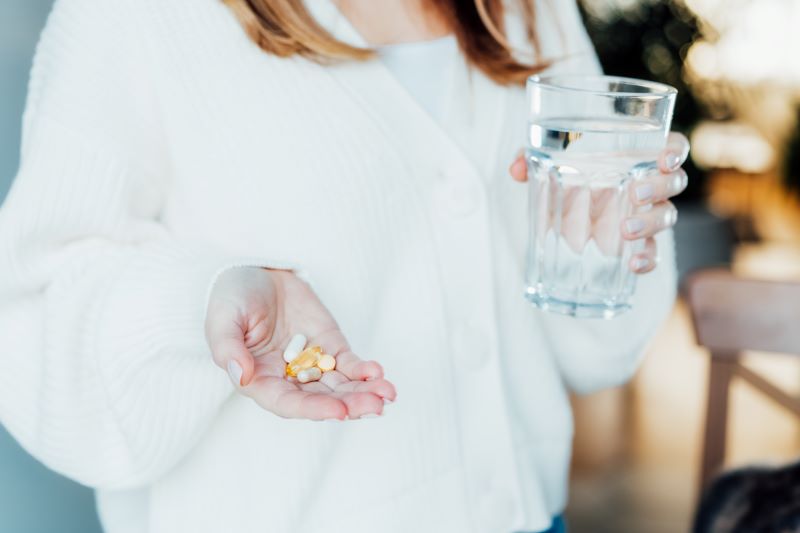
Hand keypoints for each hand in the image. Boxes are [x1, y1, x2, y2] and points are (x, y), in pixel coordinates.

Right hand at [205, 267, 395, 419]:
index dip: (314, 410)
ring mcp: (311, 363)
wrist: (256, 269)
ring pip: (340, 386)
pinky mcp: (330, 345)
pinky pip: (349, 364)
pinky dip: (364, 371)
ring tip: (387, 393)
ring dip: (364, 393)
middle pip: (321, 399)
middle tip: (375, 406)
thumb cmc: (231, 297)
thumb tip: (241, 376)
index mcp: (259, 380)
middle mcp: (287, 379)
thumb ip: (227, 348)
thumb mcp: (222, 319)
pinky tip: (378, 373)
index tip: (339, 412)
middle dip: (350, 405)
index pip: (288, 404)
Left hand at [509, 132, 689, 273]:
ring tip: (625, 230)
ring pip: (666, 216)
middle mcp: (648, 184)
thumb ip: (531, 156)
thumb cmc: (568, 171)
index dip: (675, 149)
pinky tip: (633, 265)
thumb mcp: (549, 160)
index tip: (666, 157)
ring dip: (650, 223)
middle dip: (660, 187)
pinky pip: (652, 252)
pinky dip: (648, 259)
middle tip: (637, 192)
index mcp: (635, 156)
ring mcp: (645, 214)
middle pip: (674, 182)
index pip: (672, 146)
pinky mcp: (635, 242)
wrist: (566, 202)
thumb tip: (516, 169)